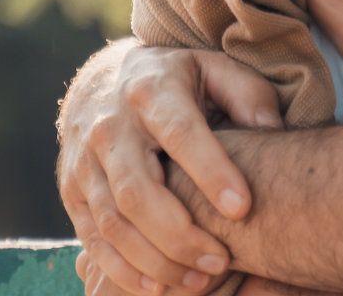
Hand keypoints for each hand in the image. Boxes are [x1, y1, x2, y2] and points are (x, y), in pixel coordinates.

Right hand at [58, 40, 283, 294]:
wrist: (106, 81)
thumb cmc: (178, 81)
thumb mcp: (214, 68)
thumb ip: (247, 93)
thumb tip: (271, 128)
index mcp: (151, 90)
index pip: (180, 133)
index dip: (210, 172)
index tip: (243, 208)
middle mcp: (111, 126)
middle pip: (137, 191)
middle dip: (180, 235)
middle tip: (222, 261)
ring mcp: (85, 161)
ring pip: (113, 222)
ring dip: (155, 261)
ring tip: (199, 280)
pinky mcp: (72, 190)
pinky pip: (92, 238)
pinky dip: (123, 269)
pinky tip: (159, 287)